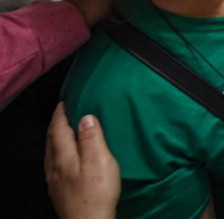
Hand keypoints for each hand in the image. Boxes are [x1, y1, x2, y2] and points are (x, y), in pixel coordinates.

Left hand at [45, 103, 119, 218]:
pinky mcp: (59, 190)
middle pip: (51, 140)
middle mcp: (55, 167)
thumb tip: (86, 118)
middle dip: (56, 125)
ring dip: (56, 139)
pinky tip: (65, 159)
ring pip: (51, 153)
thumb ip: (92, 138)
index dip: (61, 114)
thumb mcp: (99, 161)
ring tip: (64, 132)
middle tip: (63, 113)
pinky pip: (54, 164)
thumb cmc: (96, 194)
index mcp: (64, 156)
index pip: (58, 129)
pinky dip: (58, 154)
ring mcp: (55, 180)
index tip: (64, 102)